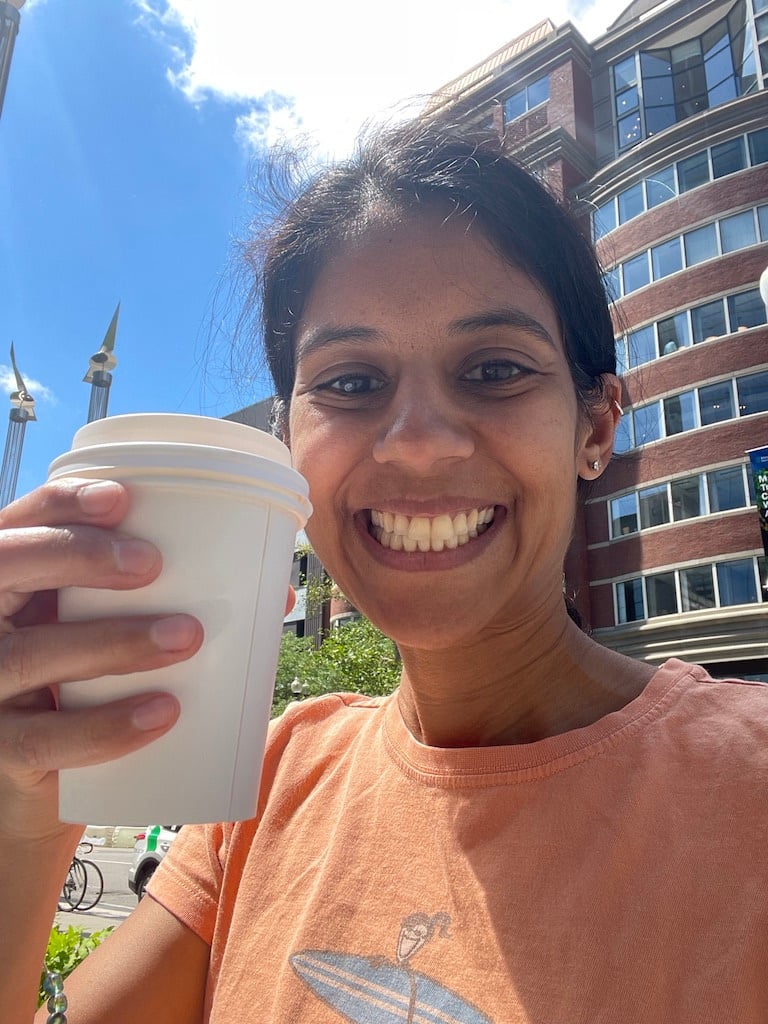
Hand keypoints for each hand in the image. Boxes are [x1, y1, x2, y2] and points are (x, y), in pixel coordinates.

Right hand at [0, 478, 202, 840]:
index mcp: (10, 582)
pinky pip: (46, 740)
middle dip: (78, 555)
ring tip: (187, 637)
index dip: (61, 504)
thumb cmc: (89, 683)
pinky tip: (164, 713)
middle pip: (5, 568)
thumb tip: (276, 593)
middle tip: (152, 564)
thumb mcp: (108, 629)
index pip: (17, 524)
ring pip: (28, 655)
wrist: (44, 780)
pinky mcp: (3, 750)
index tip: (121, 498)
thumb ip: (169, 602)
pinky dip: (108, 726)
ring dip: (113, 641)